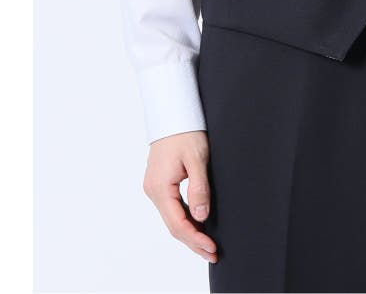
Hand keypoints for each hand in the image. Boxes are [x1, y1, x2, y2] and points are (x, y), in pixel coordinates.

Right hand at [143, 130, 217, 262]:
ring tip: (207, 245)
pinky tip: (197, 225)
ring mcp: (155, 187)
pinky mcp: (159, 183)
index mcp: (160, 187)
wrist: (173, 113)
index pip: (177, 223)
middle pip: (173, 225)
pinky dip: (184, 219)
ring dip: (189, 232)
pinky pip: (171, 208)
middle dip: (193, 241)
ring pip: (172, 218)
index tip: (211, 247)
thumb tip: (201, 216)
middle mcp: (153, 191)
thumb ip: (199, 188)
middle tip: (212, 253)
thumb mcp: (197, 159)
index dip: (195, 238)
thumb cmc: (185, 132)